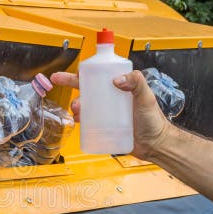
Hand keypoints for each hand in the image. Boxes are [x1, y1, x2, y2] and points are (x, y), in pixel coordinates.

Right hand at [50, 70, 170, 160]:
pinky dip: (79, 120)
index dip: (87, 70)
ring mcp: (105, 112)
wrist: (154, 144)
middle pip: (87, 86)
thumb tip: (117, 80)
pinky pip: (87, 121)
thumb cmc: (154, 120)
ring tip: (77, 109)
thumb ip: (137, 82)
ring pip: (84, 104)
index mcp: (120, 86)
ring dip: (76, 104)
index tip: (79, 69)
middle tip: (58, 79)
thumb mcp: (146, 97)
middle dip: (70, 82)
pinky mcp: (102, 126)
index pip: (101, 73)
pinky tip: (78, 121)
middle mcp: (110, 97)